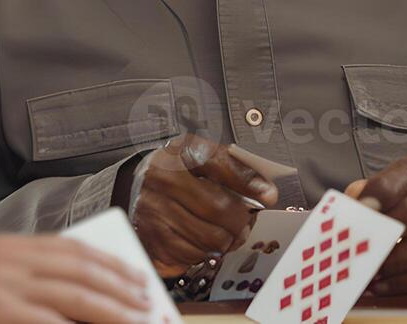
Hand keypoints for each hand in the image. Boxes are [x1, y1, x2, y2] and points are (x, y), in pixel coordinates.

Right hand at [0, 235, 150, 322]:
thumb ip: (23, 281)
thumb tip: (75, 299)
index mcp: (9, 245)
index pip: (75, 250)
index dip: (112, 266)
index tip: (139, 281)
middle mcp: (10, 256)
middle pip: (84, 272)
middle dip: (123, 291)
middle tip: (151, 307)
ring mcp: (1, 281)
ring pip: (76, 297)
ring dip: (113, 314)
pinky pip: (46, 321)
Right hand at [130, 133, 277, 276]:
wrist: (137, 186)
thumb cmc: (177, 172)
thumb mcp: (201, 158)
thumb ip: (234, 169)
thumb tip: (266, 193)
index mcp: (179, 153)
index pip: (220, 164)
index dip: (248, 182)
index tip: (269, 196)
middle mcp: (162, 179)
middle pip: (219, 208)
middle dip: (241, 220)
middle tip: (245, 223)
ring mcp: (154, 211)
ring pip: (210, 237)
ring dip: (227, 240)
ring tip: (227, 234)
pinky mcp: (151, 239)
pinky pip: (193, 254)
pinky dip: (205, 253)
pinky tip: (203, 242)